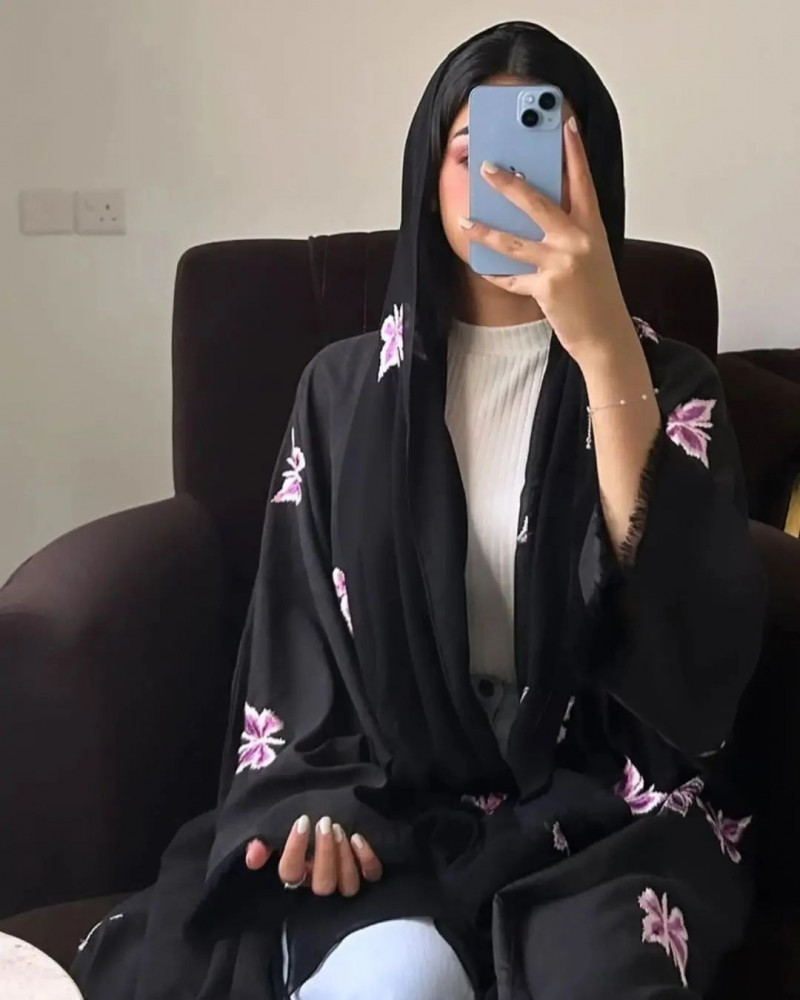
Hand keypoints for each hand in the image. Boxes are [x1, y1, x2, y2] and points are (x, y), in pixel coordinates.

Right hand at [244, 815, 382, 896]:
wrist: (329, 817)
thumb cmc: (303, 825)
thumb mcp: (279, 829)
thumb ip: (263, 841)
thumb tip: (254, 856)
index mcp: (297, 874)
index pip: (291, 873)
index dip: (295, 849)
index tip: (302, 821)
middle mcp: (320, 881)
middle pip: (323, 884)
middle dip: (325, 854)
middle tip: (325, 823)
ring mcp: (344, 879)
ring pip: (347, 885)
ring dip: (343, 857)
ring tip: (340, 829)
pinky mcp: (366, 872)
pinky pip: (371, 875)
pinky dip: (367, 860)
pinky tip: (358, 838)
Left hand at [459, 115, 636, 363]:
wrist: (605, 335)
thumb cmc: (597, 294)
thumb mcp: (592, 255)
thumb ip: (570, 232)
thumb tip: (536, 212)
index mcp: (592, 228)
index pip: (583, 181)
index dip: (574, 151)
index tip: (565, 124)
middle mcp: (578, 241)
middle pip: (538, 204)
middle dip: (509, 183)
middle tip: (488, 167)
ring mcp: (561, 264)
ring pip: (513, 242)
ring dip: (485, 231)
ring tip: (465, 221)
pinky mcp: (546, 288)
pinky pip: (511, 278)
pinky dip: (496, 274)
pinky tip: (481, 266)